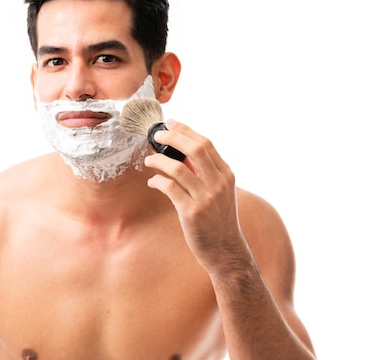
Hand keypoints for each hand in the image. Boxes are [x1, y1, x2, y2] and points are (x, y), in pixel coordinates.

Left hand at [143, 119, 244, 271]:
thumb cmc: (218, 219)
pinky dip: (157, 180)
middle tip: (155, 136)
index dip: (185, 131)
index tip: (170, 124)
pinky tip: (152, 182)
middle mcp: (218, 183)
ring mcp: (206, 198)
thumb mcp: (220, 192)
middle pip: (194, 149)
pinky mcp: (192, 212)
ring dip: (158, 160)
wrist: (225, 250)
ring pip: (177, 168)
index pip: (206, 143)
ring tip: (149, 161)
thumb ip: (205, 172)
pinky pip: (169, 188)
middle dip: (171, 138)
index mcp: (226, 175)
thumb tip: (180, 152)